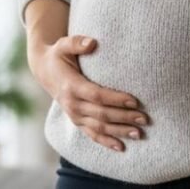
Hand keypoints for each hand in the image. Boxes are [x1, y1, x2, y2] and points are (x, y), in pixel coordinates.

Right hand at [28, 34, 150, 151]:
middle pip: (102, 114)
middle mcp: (72, 104)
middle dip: (124, 117)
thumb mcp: (63, 45)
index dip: (116, 99)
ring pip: (99, 128)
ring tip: (139, 133)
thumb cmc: (58, 55)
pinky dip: (106, 142)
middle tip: (145, 118)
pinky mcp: (76, 121)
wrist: (44, 71)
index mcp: (71, 86)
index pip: (97, 95)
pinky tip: (121, 147)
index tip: (134, 101)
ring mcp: (74, 115)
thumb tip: (92, 43)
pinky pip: (92, 135)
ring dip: (120, 132)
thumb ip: (77, 42)